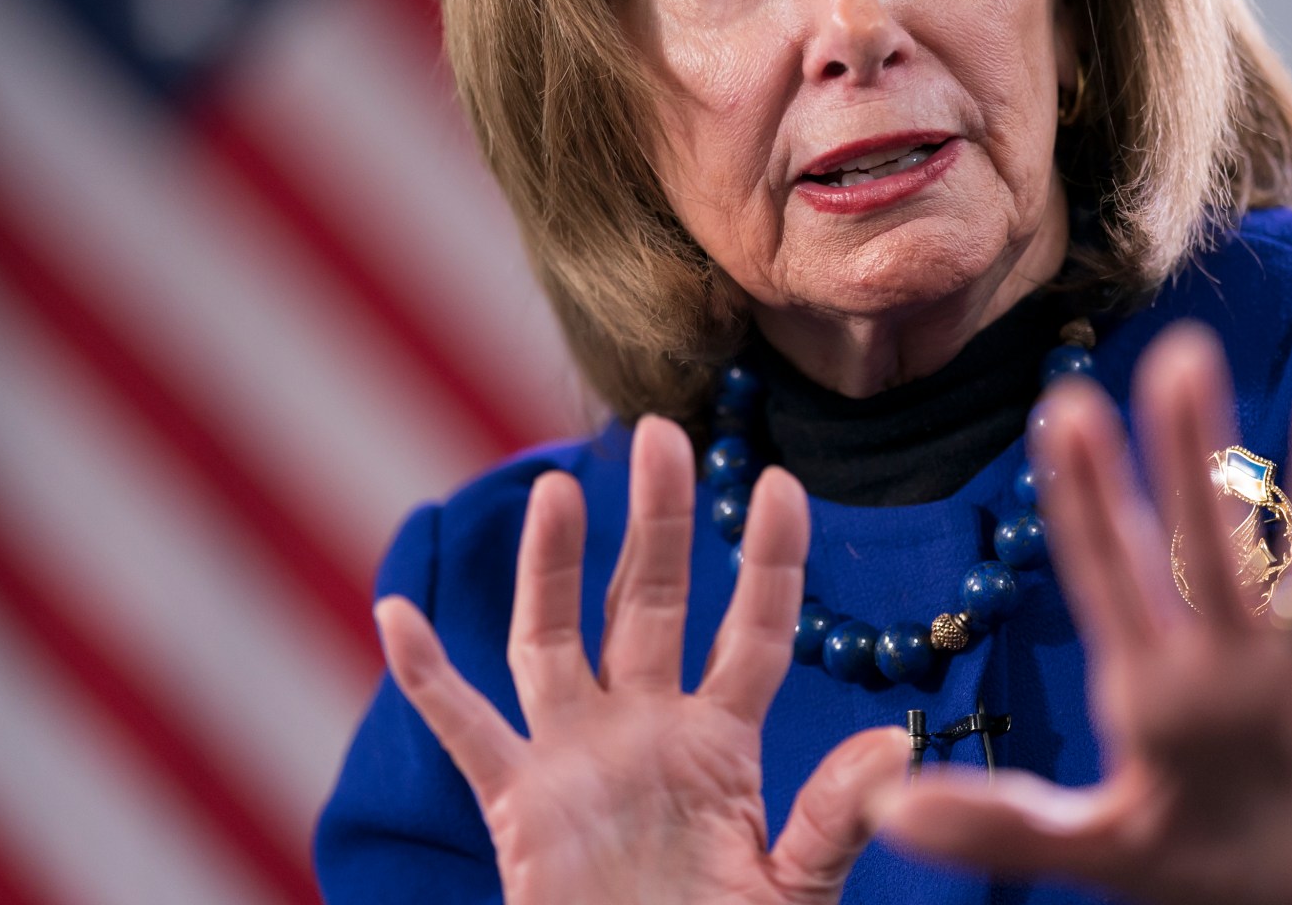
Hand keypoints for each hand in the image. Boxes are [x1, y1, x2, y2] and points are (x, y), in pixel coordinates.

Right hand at [376, 417, 901, 904]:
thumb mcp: (794, 893)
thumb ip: (833, 821)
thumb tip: (896, 745)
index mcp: (722, 748)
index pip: (754, 634)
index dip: (770, 562)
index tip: (781, 483)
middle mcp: (647, 733)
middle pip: (651, 606)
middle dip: (655, 521)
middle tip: (658, 433)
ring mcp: (578, 761)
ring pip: (555, 641)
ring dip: (552, 569)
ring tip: (557, 491)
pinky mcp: (519, 805)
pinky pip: (467, 729)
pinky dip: (428, 676)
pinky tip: (396, 613)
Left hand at [876, 327, 1291, 904]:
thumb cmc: (1205, 863)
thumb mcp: (1100, 848)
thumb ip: (1004, 824)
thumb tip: (887, 802)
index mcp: (1152, 683)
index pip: (1110, 573)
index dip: (1088, 499)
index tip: (1065, 408)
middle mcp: (1231, 659)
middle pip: (1208, 544)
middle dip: (1193, 457)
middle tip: (1183, 353)